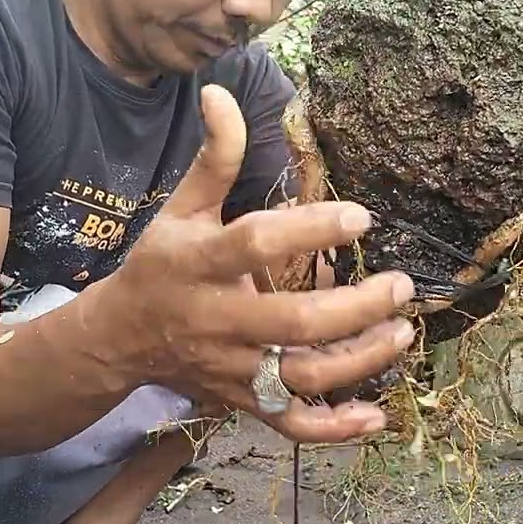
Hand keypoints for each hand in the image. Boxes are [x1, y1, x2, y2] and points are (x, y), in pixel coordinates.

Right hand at [98, 85, 414, 443]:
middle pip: (295, 323)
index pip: (256, 244)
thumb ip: (212, 158)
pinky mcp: (243, 402)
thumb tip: (221, 93)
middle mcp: (217, 321)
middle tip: (400, 285)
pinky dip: (335, 429)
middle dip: (357, 308)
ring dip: (361, 361)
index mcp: (200, 264)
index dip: (310, 228)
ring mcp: (232, 369)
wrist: (120, 340)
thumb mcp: (181, 208)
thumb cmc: (161, 265)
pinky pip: (290, 427)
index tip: (361, 216)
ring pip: (302, 379)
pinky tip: (375, 415)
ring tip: (402, 332)